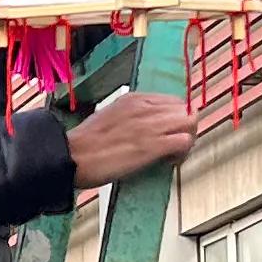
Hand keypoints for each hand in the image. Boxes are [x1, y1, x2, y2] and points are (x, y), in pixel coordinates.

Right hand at [67, 90, 196, 189]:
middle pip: (186, 110)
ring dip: (187, 141)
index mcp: (134, 99)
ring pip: (190, 123)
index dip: (175, 119)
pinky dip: (182, 153)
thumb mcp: (108, 116)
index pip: (173, 101)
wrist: (71, 156)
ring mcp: (150, 126)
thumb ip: (129, 117)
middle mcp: (145, 108)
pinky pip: (185, 141)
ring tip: (172, 156)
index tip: (167, 134)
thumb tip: (142, 127)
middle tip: (174, 147)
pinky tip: (168, 162)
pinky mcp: (152, 145)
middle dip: (185, 129)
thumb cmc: (84, 144)